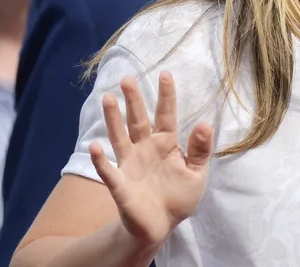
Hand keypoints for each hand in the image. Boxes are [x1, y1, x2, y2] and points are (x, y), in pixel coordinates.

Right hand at [89, 72, 213, 249]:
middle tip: (127, 78)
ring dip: (113, 119)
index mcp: (166, 144)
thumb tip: (204, 124)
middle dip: (133, 100)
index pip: (166, 115)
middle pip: (138, 120)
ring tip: (107, 98)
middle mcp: (145, 149)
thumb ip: (200, 150)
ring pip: (120, 137)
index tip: (165, 74)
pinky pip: (109, 171)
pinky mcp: (121, 185)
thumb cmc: (179, 197)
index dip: (166, 96)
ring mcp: (130, 165)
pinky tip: (94, 147)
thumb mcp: (197, 174)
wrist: (161, 226)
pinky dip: (100, 160)